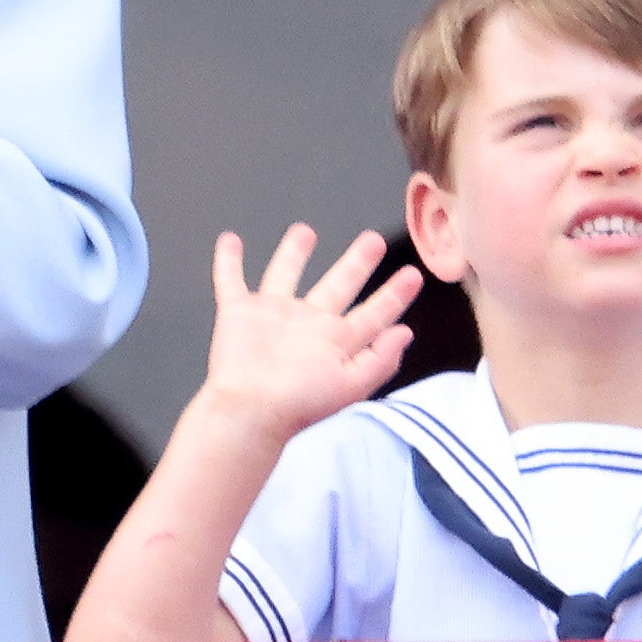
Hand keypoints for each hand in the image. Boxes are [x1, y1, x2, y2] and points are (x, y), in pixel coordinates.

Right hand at [191, 224, 424, 438]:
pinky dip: (228, 261)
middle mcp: (307, 324)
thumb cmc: (298, 405)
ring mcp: (272, 315)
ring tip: (304, 231)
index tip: (413, 275)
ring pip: (285, 274)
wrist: (251, 410)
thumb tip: (405, 333)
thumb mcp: (352, 386)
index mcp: (336, 340)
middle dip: (357, 263)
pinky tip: (230, 241)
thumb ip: (380, 359)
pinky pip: (231, 280)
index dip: (394, 295)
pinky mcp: (239, 312)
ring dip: (294, 253)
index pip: (373, 313)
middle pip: (338, 285)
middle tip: (374, 241)